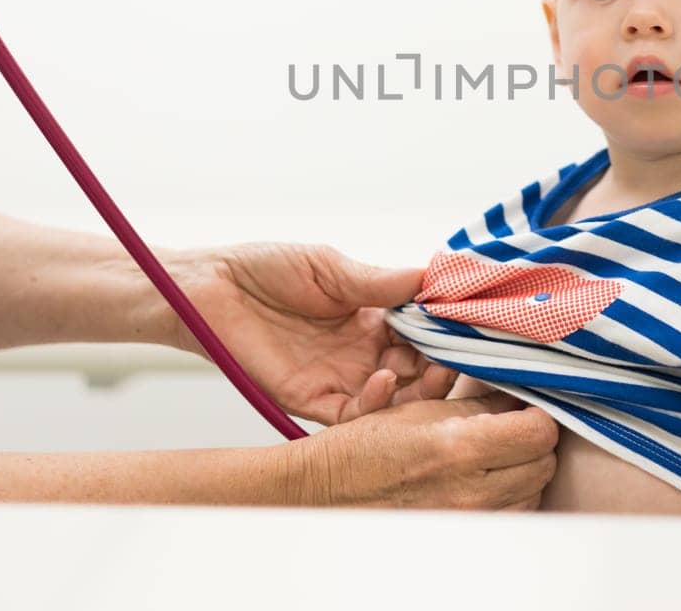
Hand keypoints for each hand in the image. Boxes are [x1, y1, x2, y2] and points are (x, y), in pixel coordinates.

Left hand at [162, 242, 457, 424]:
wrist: (210, 288)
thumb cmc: (265, 268)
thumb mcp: (329, 267)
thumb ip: (378, 281)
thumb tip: (431, 278)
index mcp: (371, 316)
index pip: (422, 330)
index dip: (446, 330)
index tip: (470, 324)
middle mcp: (361, 351)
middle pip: (418, 368)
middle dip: (443, 364)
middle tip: (459, 355)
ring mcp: (339, 377)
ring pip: (395, 397)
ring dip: (420, 388)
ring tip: (434, 371)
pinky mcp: (312, 399)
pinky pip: (354, 414)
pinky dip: (376, 403)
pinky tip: (386, 379)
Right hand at [290, 394, 559, 509]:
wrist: (331, 489)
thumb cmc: (369, 444)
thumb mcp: (424, 408)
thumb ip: (480, 403)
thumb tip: (520, 395)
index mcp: (461, 448)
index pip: (540, 431)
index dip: (541, 411)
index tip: (532, 402)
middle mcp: (472, 491)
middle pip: (544, 464)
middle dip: (535, 439)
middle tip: (516, 421)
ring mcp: (470, 520)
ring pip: (533, 492)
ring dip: (526, 469)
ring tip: (501, 450)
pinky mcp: (464, 535)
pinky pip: (511, 514)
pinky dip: (511, 494)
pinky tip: (490, 476)